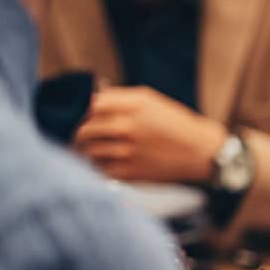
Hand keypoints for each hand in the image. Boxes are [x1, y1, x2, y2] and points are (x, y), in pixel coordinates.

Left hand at [72, 86, 226, 183]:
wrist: (202, 153)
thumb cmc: (174, 124)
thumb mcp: (149, 100)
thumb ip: (117, 97)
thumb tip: (86, 97)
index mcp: (132, 105)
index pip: (86, 103)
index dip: (72, 108)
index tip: (67, 111)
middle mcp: (127, 127)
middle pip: (81, 128)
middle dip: (72, 130)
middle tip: (68, 132)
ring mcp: (128, 151)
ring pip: (86, 150)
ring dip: (80, 149)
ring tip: (81, 147)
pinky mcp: (130, 173)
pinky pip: (97, 169)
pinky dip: (93, 166)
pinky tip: (96, 162)